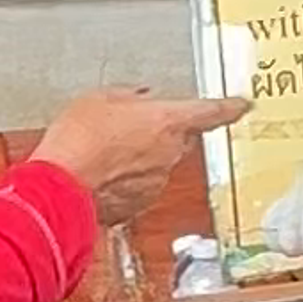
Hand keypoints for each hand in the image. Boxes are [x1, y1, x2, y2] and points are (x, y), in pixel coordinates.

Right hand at [30, 85, 229, 216]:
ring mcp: (156, 182)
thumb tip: (138, 98)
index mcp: (168, 121)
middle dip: (161, 131)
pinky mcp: (137, 205)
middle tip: (130, 125)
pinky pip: (138, 187)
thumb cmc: (79, 140)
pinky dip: (124, 181)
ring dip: (139, 157)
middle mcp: (169, 154)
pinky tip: (100, 173)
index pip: (212, 111)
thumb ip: (128, 96)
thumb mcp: (100, 98)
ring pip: (157, 163)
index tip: (242, 104)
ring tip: (104, 151)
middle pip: (180, 138)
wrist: (59, 187)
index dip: (230, 106)